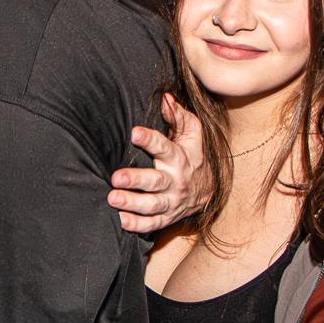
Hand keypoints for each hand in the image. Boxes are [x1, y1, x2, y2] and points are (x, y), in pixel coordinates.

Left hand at [110, 94, 209, 233]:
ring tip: (112, 198)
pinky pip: (153, 224)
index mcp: (178, 158)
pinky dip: (137, 224)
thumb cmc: (193, 156)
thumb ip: (179, 116)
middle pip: (155, 181)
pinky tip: (122, 220)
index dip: (149, 140)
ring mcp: (171, 201)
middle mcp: (175, 180)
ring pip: (152, 204)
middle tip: (116, 177)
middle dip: (136, 179)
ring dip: (132, 202)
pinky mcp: (167, 217)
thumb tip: (165, 98)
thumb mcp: (192, 135)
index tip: (134, 133)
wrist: (211, 190)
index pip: (164, 147)